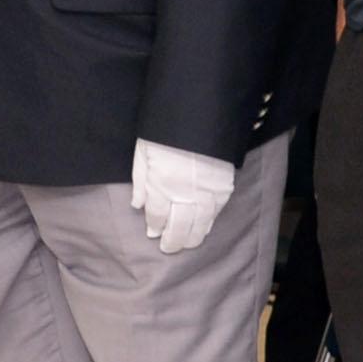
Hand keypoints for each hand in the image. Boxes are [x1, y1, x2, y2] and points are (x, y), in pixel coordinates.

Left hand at [129, 138, 236, 254]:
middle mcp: (185, 193)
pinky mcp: (224, 187)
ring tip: (185, 244)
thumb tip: (137, 206)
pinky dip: (209, 223)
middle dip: (172, 240)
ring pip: (200, 225)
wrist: (201, 113)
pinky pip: (216, 213)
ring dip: (192, 237)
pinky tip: (203, 228)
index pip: (158, 216)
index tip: (153, 233)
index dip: (155, 227)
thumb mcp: (143, 151)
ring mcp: (208, 192)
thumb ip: (140, 181)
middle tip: (168, 248)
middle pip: (179, 227)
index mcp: (162, 183)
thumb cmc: (165, 131)